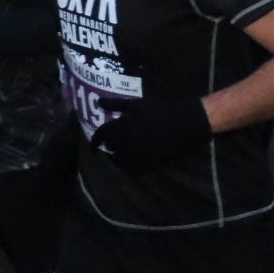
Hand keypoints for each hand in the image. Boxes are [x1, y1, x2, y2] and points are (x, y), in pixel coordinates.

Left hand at [90, 96, 211, 172]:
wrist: (180, 125)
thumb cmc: (158, 111)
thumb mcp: (136, 104)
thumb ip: (116, 104)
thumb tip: (98, 102)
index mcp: (120, 127)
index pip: (101, 135)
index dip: (95, 140)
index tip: (93, 143)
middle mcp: (123, 143)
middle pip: (110, 148)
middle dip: (108, 146)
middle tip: (110, 144)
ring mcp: (134, 155)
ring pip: (119, 161)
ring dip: (117, 157)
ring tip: (121, 154)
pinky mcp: (145, 163)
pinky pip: (132, 169)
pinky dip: (129, 166)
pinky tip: (132, 161)